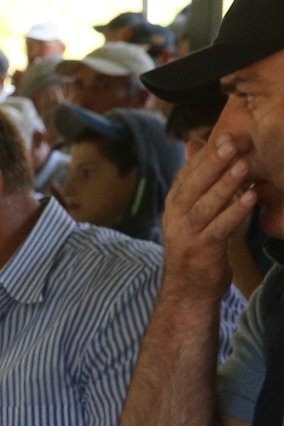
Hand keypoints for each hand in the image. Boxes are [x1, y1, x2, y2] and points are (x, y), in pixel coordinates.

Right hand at [163, 130, 260, 299]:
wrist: (188, 289)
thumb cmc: (196, 244)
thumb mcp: (191, 209)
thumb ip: (195, 179)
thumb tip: (194, 143)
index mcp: (174, 205)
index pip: (186, 174)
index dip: (205, 155)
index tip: (225, 135)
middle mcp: (175, 218)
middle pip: (192, 186)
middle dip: (212, 163)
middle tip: (232, 143)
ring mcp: (186, 235)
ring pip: (205, 206)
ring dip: (225, 185)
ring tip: (244, 167)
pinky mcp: (201, 251)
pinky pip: (219, 229)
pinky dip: (235, 213)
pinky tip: (251, 198)